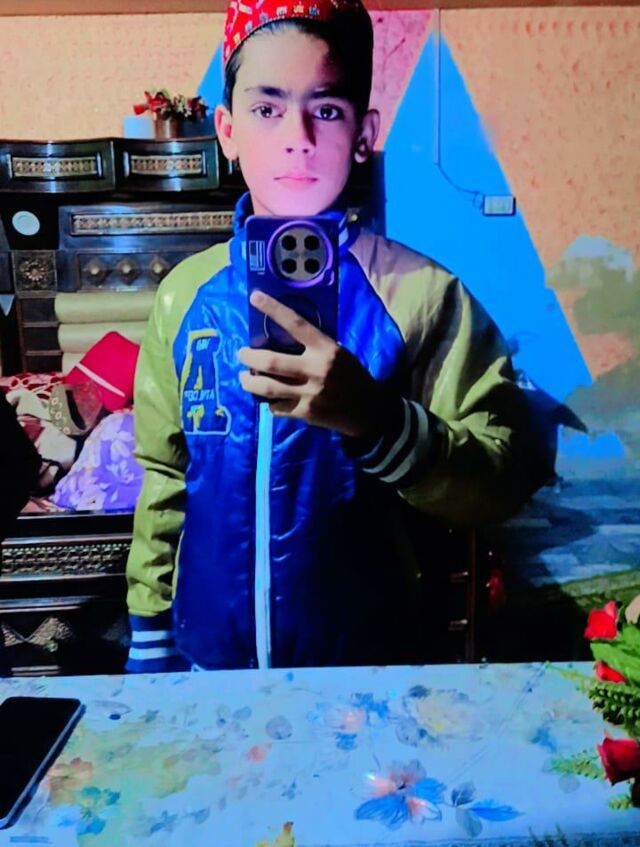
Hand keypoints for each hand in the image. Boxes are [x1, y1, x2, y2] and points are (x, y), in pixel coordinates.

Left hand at [238, 291, 386, 439]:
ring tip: (244, 377)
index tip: (255, 297)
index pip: (296, 324)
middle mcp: (316, 370)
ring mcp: (309, 394)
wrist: (369, 410)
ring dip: (249, 382)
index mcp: (326, 349)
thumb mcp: (339, 353)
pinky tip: (266, 398)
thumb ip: (315, 346)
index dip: (273, 310)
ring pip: (268, 387)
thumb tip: (282, 335)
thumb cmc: (353, 376)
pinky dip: (268, 402)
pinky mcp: (306, 413)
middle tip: (242, 354)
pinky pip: (277, 407)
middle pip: (271, 362)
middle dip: (249, 357)